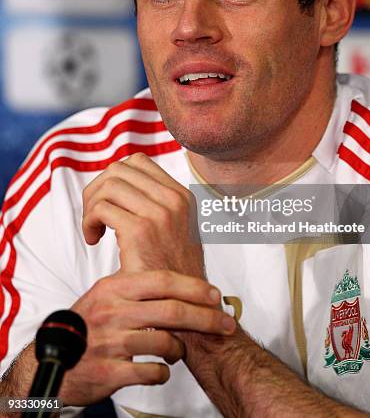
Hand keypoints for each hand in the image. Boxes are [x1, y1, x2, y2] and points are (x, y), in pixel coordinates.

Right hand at [60, 269, 234, 405]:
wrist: (55, 360)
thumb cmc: (89, 325)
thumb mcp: (108, 294)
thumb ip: (140, 285)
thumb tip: (182, 277)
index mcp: (115, 287)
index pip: (163, 280)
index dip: (194, 287)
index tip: (215, 295)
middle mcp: (112, 310)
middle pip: (171, 311)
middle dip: (205, 318)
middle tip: (225, 324)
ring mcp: (109, 341)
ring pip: (164, 342)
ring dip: (179, 349)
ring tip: (176, 351)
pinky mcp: (107, 371)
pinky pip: (150, 372)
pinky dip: (162, 373)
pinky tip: (160, 370)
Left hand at [82, 152, 202, 275]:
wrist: (183, 306)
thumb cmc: (171, 272)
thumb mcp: (174, 230)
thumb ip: (156, 204)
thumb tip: (121, 184)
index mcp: (182, 195)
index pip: (138, 162)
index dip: (115, 178)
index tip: (111, 203)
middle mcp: (174, 199)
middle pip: (119, 169)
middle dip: (98, 189)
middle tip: (95, 217)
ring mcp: (160, 213)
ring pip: (108, 185)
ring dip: (91, 205)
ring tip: (93, 229)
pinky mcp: (141, 231)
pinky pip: (101, 208)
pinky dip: (89, 222)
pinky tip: (93, 240)